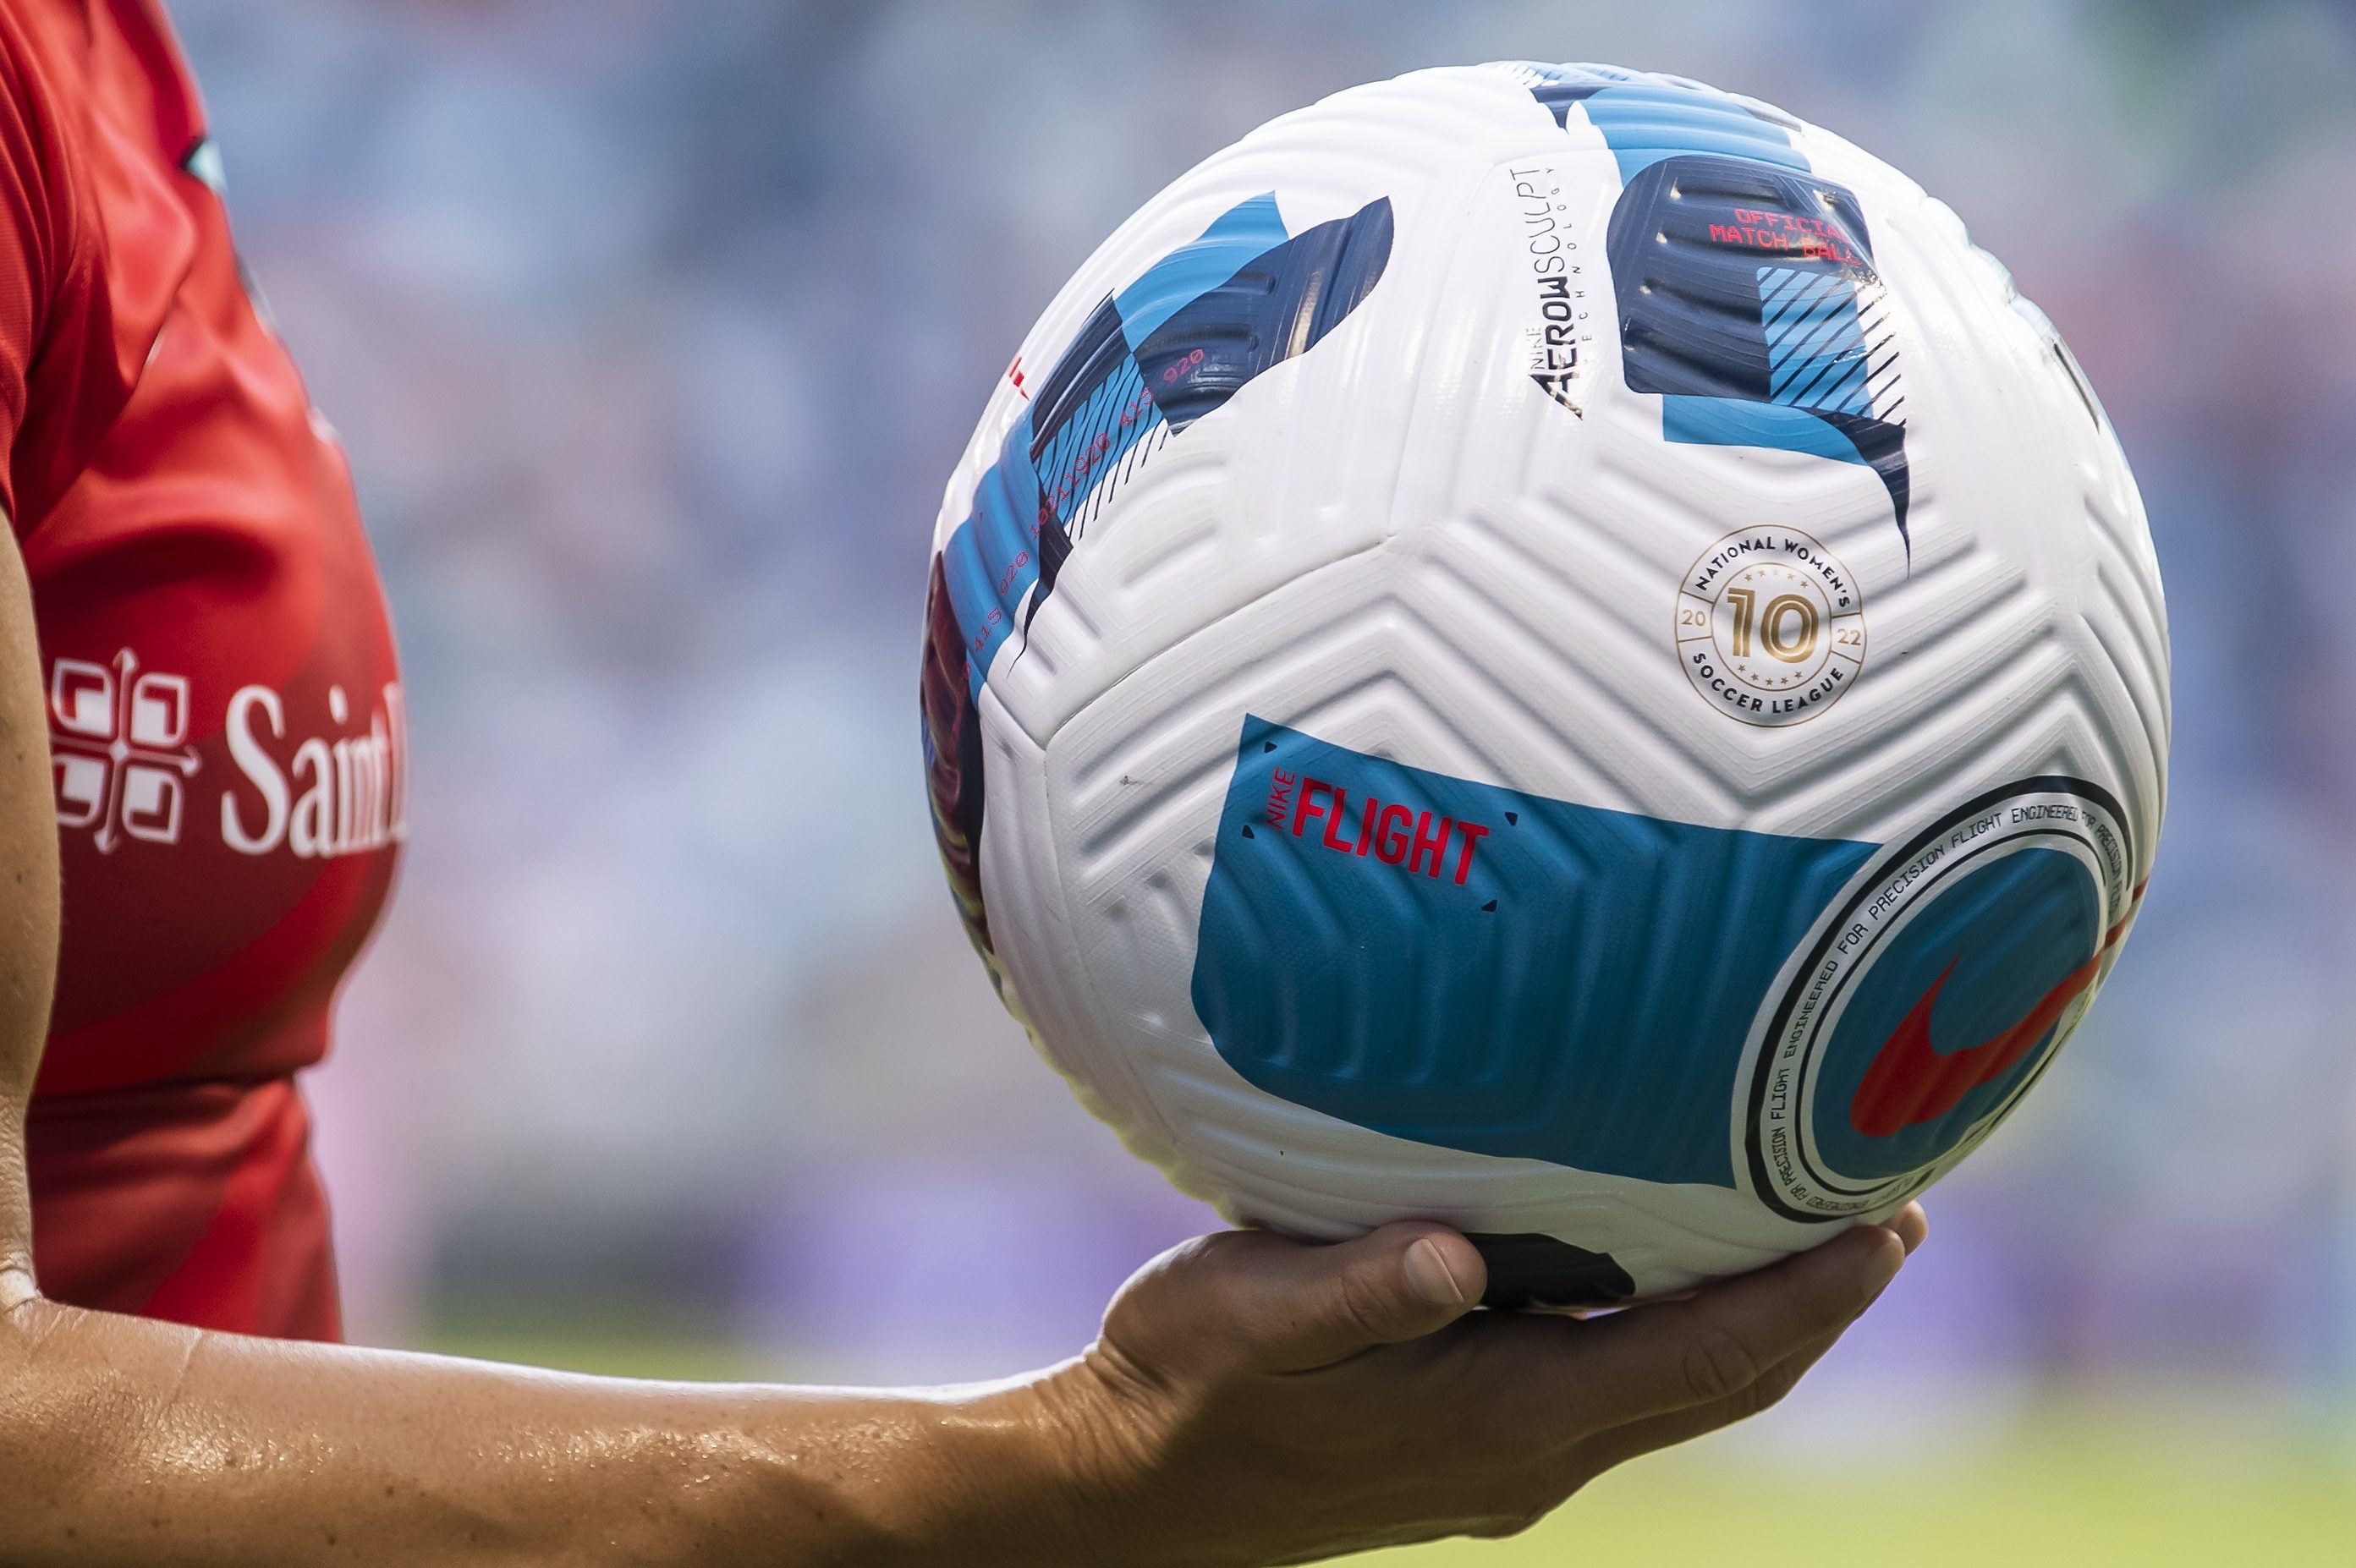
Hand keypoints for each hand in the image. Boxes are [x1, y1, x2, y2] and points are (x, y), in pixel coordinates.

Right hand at [1026, 1207, 1924, 1565]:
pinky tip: (1672, 1269)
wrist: (1127, 1496)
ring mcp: (1509, 1462)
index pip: (1701, 1356)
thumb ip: (1356, 1287)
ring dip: (1763, 1320)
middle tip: (1895, 1206)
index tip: (1890, 1221)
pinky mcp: (1478, 1449)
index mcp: (1503, 1416)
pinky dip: (1687, 1332)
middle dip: (1818, 1303)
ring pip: (1681, 1390)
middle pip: (1721, 1381)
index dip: (1807, 1295)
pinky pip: (1625, 1388)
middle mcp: (1532, 1453)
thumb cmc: (1181, 1385)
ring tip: (1821, 1234)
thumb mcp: (1249, 1317)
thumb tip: (1461, 1256)